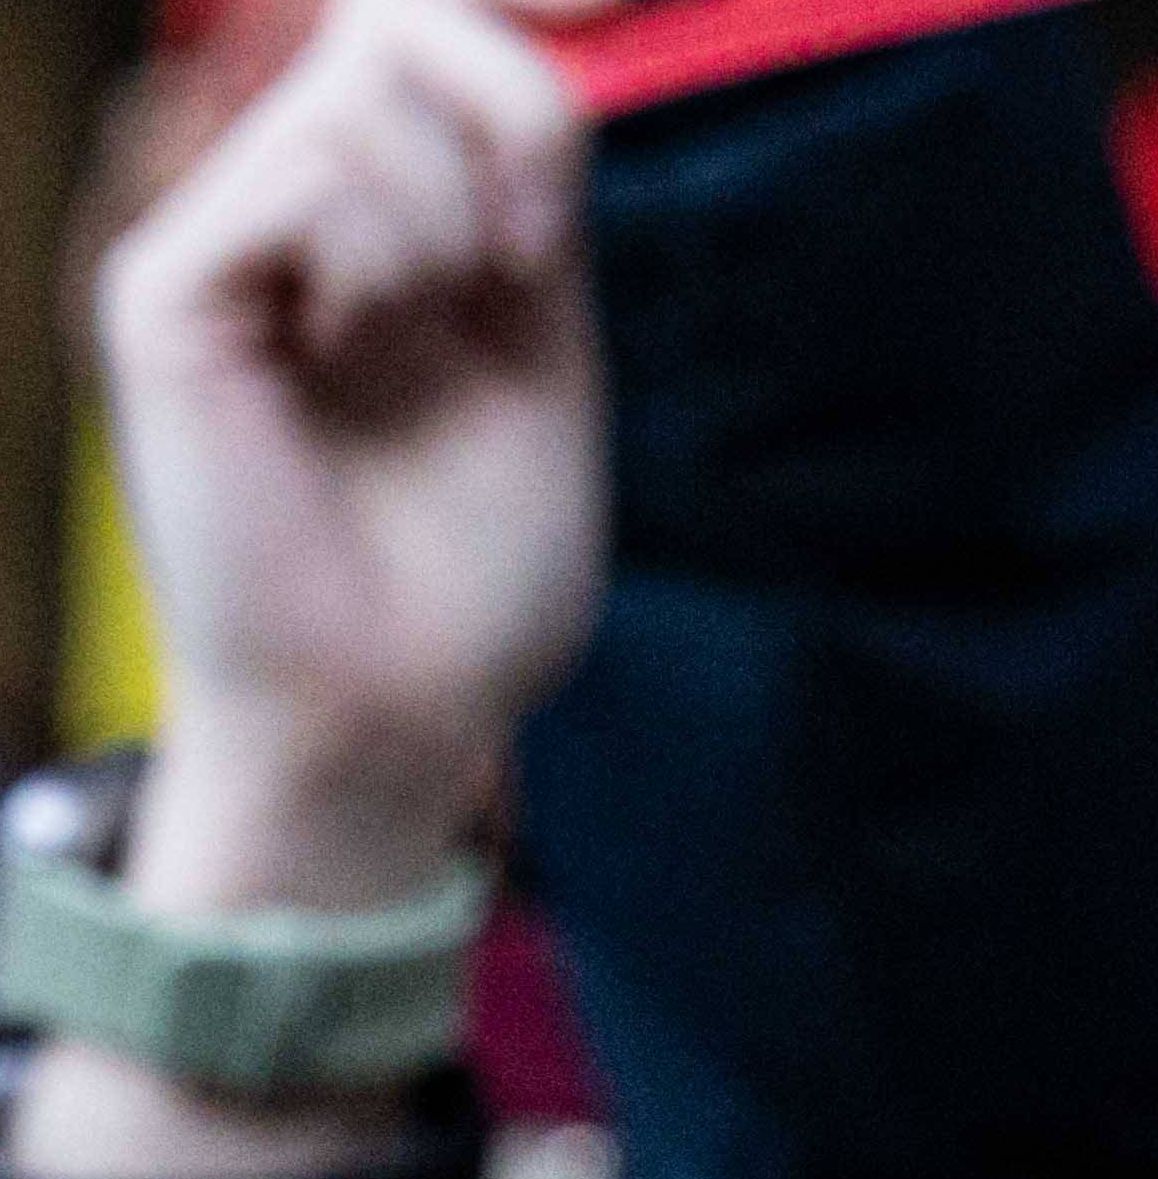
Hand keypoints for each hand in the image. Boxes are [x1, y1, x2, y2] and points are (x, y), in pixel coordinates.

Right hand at [95, 0, 602, 920]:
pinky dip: (379, 266)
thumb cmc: (475, 561)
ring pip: (364, 103)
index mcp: (374, 216)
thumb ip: (522, 182)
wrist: (405, 704)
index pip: (427, 28)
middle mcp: (278, 208)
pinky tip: (353, 355)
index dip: (511, 64)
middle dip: (508, 149)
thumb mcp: (542, 339)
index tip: (565, 152)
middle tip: (506, 288)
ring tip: (408, 351)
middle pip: (404, 28)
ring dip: (447, 235)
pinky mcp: (164, 290)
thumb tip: (483, 19)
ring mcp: (213, 241)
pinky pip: (307, 182)